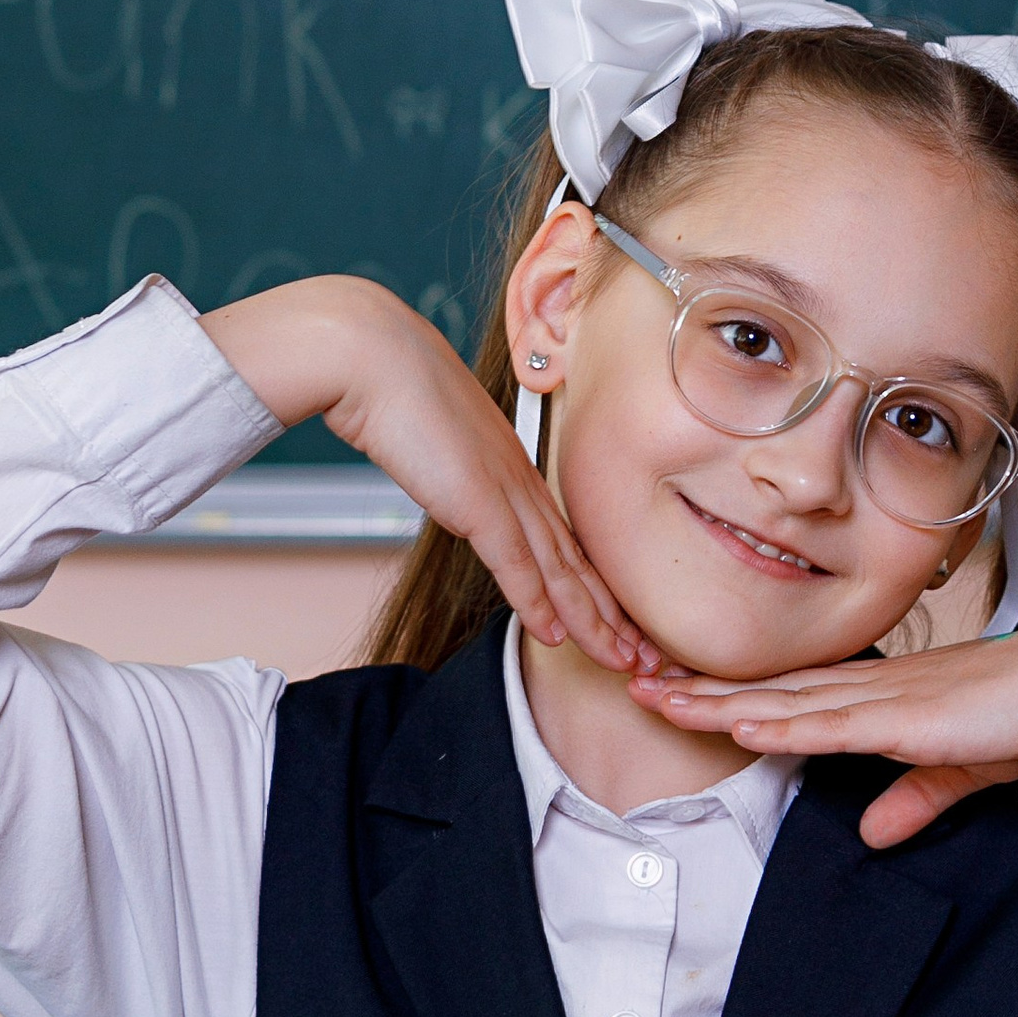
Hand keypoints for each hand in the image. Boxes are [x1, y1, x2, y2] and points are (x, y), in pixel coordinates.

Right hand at [202, 279, 651, 676]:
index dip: (595, 583)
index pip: (565, 536)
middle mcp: (519, 478)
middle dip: (614, 613)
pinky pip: (517, 564)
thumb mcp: (436, 432)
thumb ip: (454, 461)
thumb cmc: (393, 384)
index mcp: (513, 462)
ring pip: (561, 570)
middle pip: (577, 559)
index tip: (619, 619)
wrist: (370, 355)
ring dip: (593, 621)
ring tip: (622, 661)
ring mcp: (503, 490)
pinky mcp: (477, 502)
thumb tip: (450, 476)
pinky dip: (539, 604)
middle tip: (647, 656)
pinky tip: (557, 636)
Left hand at [631, 627, 1017, 847]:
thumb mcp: (962, 771)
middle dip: (704, 691)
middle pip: (772, 691)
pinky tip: (744, 725)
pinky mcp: (912, 719)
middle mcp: (876, 688)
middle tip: (636, 683)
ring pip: (788, 701)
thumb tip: (878, 831)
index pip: (793, 696)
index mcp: (885, 696)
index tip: (680, 693)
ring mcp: (890, 698)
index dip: (734, 696)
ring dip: (723, 703)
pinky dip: (787, 726)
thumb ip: (918, 796)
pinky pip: (836, 725)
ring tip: (663, 700)